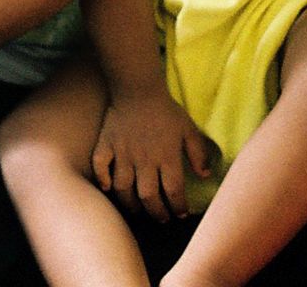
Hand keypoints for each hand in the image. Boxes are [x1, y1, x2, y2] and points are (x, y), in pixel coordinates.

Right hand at [92, 88, 211, 221]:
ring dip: (131, 204)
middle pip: (149, 196)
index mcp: (167, 157)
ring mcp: (123, 153)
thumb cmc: (166, 109)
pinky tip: (107, 187)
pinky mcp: (107, 145)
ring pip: (124, 188)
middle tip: (161, 219)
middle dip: (156, 212)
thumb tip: (205, 175)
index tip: (180, 214)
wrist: (138, 88)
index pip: (173, 191)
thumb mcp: (189, 129)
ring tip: (137, 210)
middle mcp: (145, 160)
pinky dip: (102, 178)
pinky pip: (100, 166)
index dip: (178, 207)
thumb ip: (198, 152)